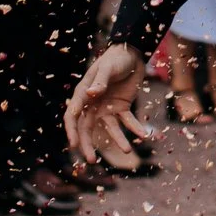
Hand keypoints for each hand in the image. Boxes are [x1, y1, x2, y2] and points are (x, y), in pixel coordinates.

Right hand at [66, 43, 148, 166]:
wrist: (132, 54)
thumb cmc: (115, 59)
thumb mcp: (107, 68)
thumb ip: (100, 81)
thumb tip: (90, 93)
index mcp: (83, 94)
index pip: (72, 116)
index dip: (72, 131)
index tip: (74, 145)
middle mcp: (93, 104)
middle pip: (87, 128)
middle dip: (89, 145)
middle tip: (92, 161)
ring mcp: (107, 107)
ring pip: (110, 128)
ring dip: (118, 139)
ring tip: (127, 150)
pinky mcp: (122, 107)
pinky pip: (127, 121)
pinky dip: (135, 128)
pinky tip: (144, 134)